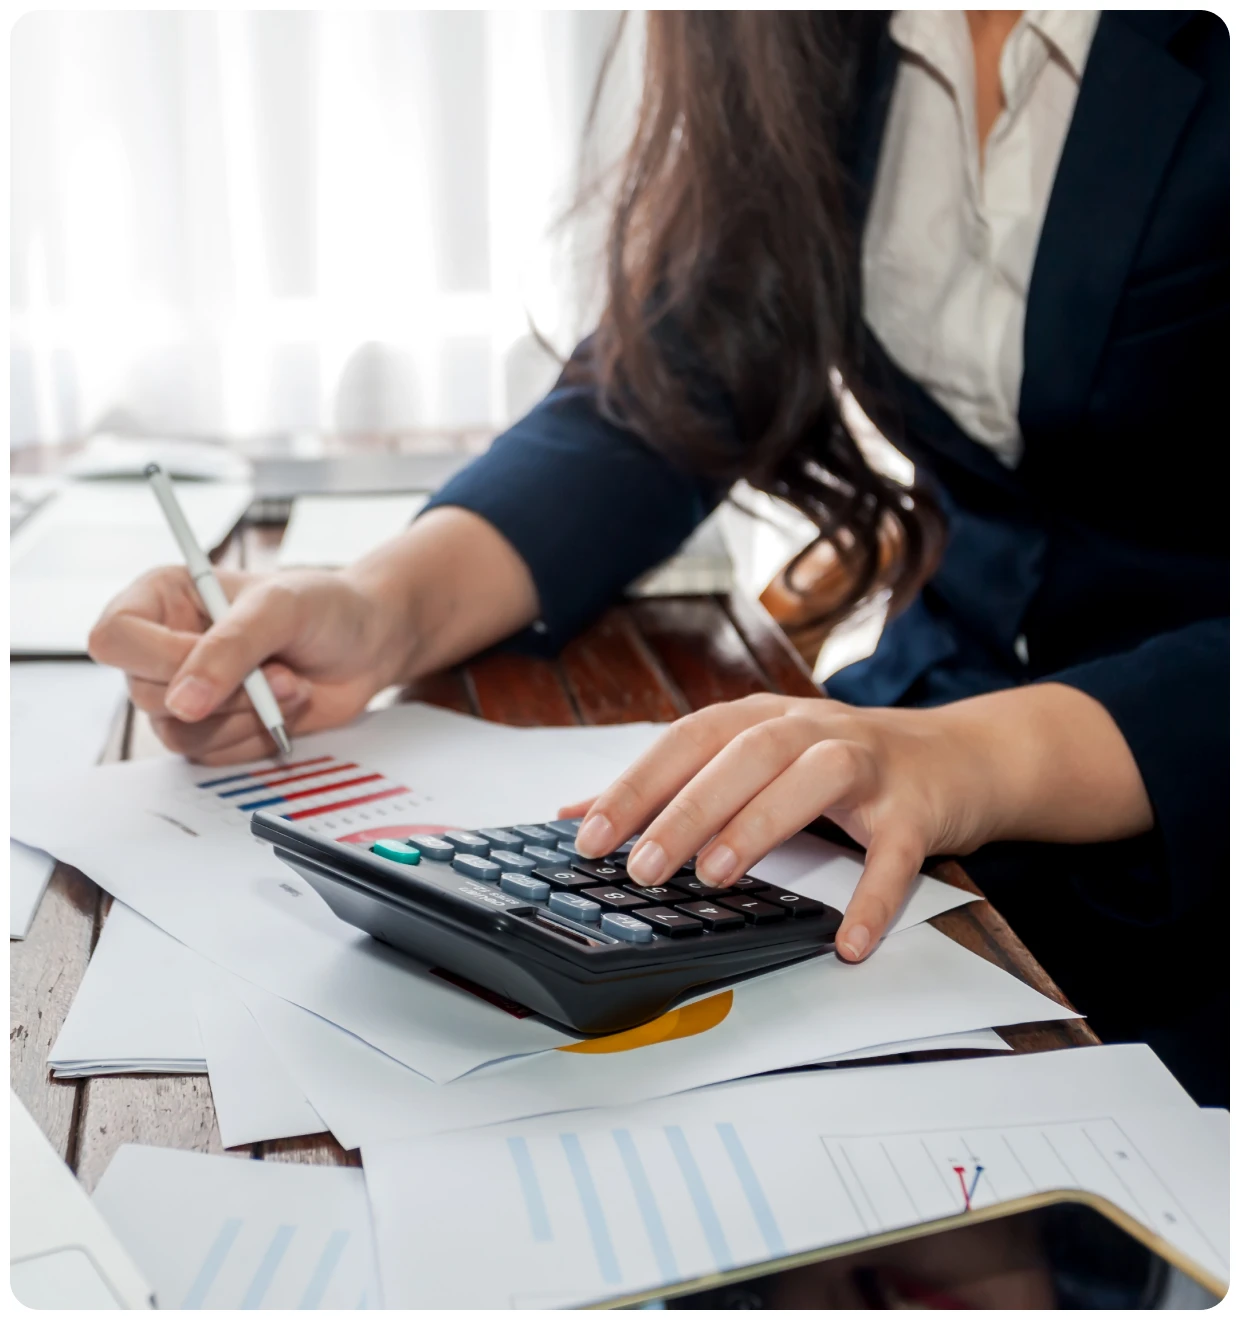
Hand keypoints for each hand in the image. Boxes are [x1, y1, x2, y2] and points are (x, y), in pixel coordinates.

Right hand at [88, 565, 411, 763]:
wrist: (368, 644)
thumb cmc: (325, 608)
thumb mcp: (280, 609)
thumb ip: (230, 650)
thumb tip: (183, 704)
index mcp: (162, 599)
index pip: (115, 638)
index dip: (160, 659)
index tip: (220, 660)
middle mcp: (162, 647)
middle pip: (146, 695)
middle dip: (227, 693)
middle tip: (283, 673)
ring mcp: (186, 693)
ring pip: (180, 735)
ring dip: (248, 717)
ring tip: (293, 685)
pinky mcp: (213, 729)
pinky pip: (213, 757)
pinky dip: (256, 738)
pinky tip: (286, 708)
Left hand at [567, 683, 1151, 962]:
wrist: (958, 756)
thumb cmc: (841, 766)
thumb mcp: (755, 761)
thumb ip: (673, 784)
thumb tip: (577, 813)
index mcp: (763, 718)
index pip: (688, 740)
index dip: (637, 783)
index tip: (587, 834)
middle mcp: (811, 728)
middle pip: (743, 755)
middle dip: (686, 808)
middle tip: (639, 866)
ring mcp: (869, 763)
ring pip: (811, 780)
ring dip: (760, 824)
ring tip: (714, 876)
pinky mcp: (916, 808)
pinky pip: (896, 855)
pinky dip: (872, 897)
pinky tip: (847, 941)